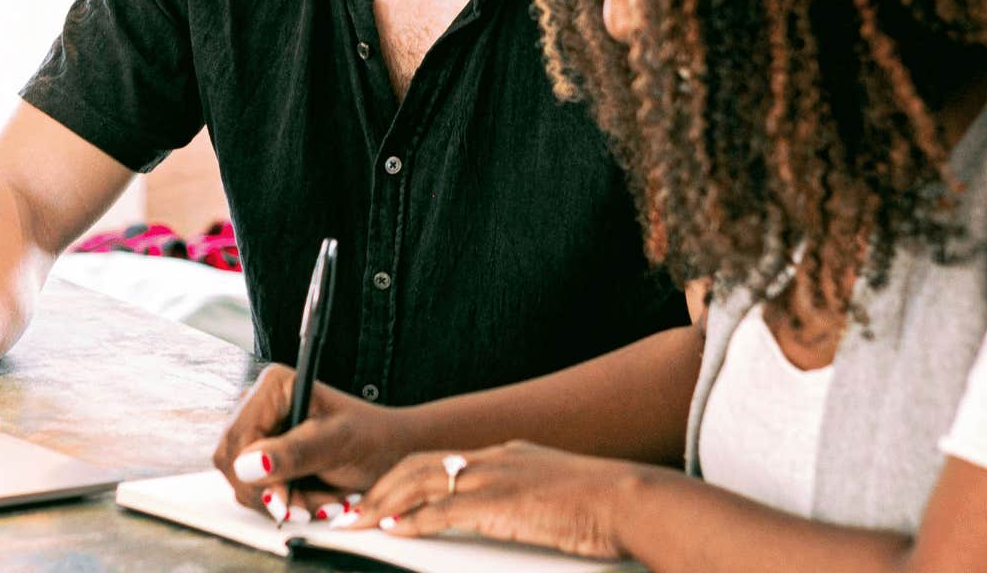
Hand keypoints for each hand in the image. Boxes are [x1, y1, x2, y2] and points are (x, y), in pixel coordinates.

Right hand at [213, 363, 414, 524]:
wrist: (391, 452)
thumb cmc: (373, 438)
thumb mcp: (338, 444)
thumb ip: (294, 453)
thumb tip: (247, 465)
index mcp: (273, 386)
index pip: (237, 438)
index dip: (253, 474)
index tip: (283, 500)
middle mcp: (258, 405)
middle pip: (232, 463)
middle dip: (272, 492)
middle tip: (311, 506)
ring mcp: (259, 433)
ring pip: (242, 482)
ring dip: (283, 502)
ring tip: (324, 500)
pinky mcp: (264, 457)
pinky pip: (256, 491)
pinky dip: (285, 503)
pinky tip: (314, 499)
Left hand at [348, 441, 634, 559]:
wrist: (632, 500)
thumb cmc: (606, 506)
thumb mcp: (555, 495)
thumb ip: (525, 501)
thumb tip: (511, 516)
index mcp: (508, 456)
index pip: (442, 461)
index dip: (406, 478)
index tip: (382, 497)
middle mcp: (496, 459)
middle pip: (420, 464)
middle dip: (383, 488)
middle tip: (353, 510)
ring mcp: (497, 478)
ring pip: (423, 481)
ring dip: (385, 502)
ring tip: (358, 521)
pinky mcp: (501, 503)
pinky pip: (444, 509)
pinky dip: (414, 519)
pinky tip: (394, 530)